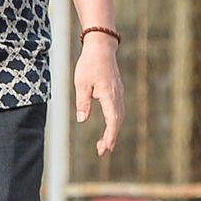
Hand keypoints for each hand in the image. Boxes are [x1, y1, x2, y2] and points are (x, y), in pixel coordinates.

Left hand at [76, 31, 124, 156]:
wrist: (101, 48)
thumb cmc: (89, 64)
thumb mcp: (81, 84)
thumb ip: (83, 103)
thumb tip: (83, 120)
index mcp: (109, 96)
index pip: (113, 121)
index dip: (110, 136)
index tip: (106, 149)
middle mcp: (117, 97)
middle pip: (117, 122)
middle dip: (111, 138)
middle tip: (102, 152)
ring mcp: (118, 94)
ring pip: (119, 117)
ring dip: (112, 131)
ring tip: (103, 145)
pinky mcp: (116, 91)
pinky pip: (117, 111)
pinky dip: (114, 122)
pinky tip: (108, 127)